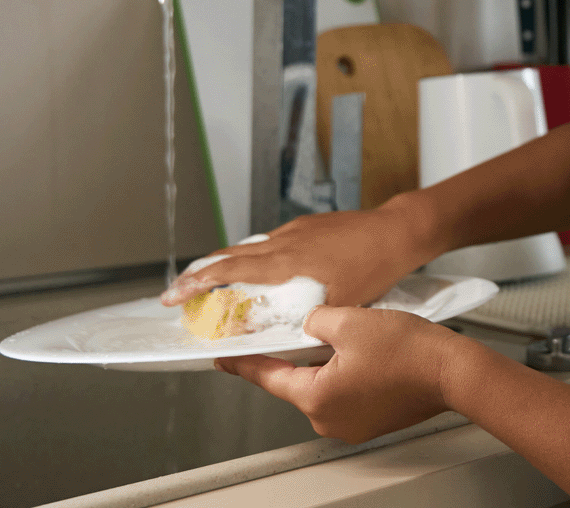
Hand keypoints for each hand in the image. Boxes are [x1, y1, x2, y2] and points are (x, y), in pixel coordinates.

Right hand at [161, 206, 427, 307]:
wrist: (398, 232)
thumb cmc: (374, 266)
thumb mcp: (338, 305)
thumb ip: (306, 323)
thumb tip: (281, 343)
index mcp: (286, 259)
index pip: (227, 268)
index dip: (195, 282)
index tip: (172, 295)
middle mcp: (284, 241)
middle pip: (228, 254)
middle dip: (198, 274)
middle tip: (178, 292)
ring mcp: (295, 230)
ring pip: (248, 247)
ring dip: (224, 264)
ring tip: (207, 283)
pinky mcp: (306, 226)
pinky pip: (269, 242)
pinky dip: (252, 256)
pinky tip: (255, 269)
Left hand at [216, 306, 473, 443]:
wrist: (454, 372)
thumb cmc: (410, 352)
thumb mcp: (349, 320)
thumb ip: (315, 319)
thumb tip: (308, 323)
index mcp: (315, 398)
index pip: (267, 377)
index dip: (243, 362)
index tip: (224, 358)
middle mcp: (329, 419)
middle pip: (298, 381)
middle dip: (300, 355)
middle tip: (305, 329)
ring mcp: (353, 424)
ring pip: (325, 385)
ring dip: (328, 362)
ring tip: (349, 337)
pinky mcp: (372, 420)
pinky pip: (347, 393)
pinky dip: (348, 373)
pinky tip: (367, 352)